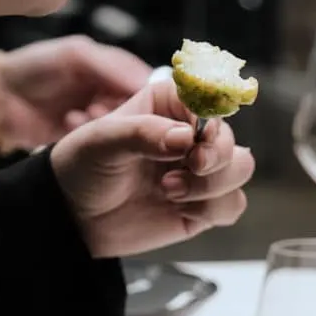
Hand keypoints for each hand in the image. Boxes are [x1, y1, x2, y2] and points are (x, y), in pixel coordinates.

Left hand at [0, 36, 151, 152]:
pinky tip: (70, 124)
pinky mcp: (85, 139)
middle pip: (135, 106)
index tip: (147, 102)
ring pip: (120, 125)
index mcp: (108, 67)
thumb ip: (111, 65)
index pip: (143, 79)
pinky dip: (91, 134)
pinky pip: (103, 142)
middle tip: (105, 108)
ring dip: (106, 122)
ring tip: (87, 114)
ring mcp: (97, 117)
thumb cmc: (31, 68)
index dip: (146, 90)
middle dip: (125, 109)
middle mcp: (106, 92)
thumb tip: (146, 83)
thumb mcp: (74, 55)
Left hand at [50, 81, 255, 256]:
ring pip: (241, 169)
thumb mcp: (101, 141)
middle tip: (190, 165)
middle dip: (215, 156)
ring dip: (213, 184)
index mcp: (167, 105)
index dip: (212, 117)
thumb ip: (143, 133)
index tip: (199, 134)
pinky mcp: (204, 205)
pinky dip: (214, 209)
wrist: (74, 217)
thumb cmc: (82, 168)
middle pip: (231, 137)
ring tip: (171, 191)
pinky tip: (182, 210)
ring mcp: (200, 171)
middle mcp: (189, 135)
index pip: (208, 98)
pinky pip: (233, 204)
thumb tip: (187, 138)